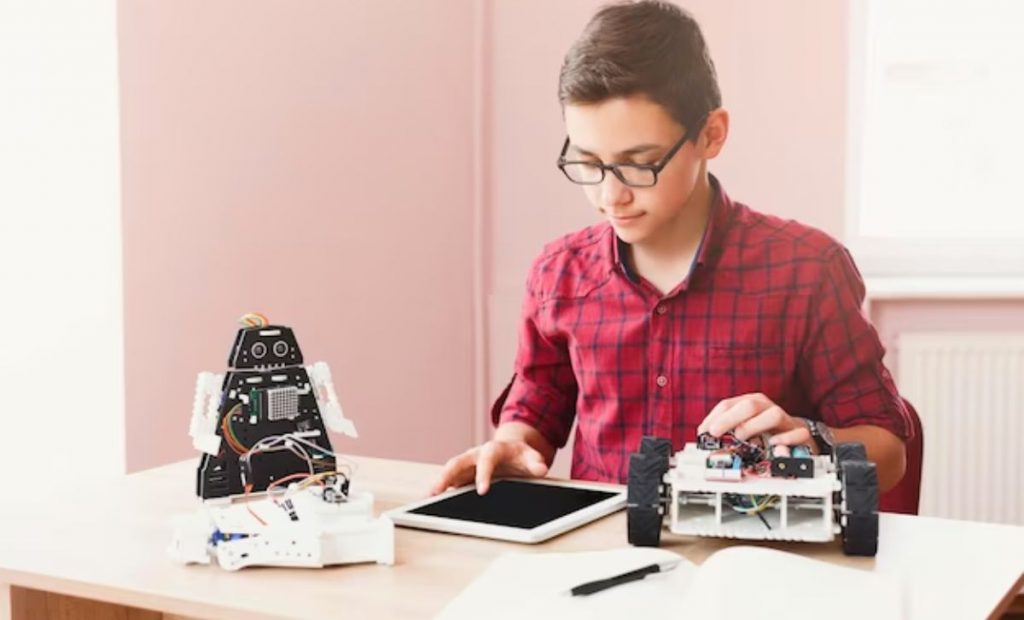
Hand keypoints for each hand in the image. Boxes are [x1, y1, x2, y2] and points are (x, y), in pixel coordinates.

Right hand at [430, 439, 548, 495]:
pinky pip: (450, 481)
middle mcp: (476, 455)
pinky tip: (432, 501)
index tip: (482, 490)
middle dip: (447, 475)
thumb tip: (541, 468)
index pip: (487, 459)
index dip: (483, 474)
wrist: (513, 451)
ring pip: (450, 471)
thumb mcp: (531, 457)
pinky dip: (441, 489)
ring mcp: (468, 464)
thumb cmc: (521, 456)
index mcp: (494, 449)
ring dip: (439, 482)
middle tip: (438, 490)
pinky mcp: (463, 474)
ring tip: (429, 497)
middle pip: (458, 461)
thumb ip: (535, 462)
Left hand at [697, 392, 812, 449]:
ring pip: (774, 414)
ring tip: (742, 437)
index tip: (704, 431)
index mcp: (751, 404)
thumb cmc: (766, 432)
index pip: (729, 404)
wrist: (798, 435)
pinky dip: (785, 439)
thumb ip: (727, 434)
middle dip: (729, 418)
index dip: (715, 417)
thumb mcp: (744, 429)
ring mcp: (785, 419)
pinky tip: (774, 444)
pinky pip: (797, 433)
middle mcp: (767, 408)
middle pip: (750, 405)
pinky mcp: (801, 433)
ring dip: (754, 426)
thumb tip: (708, 444)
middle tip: (716, 432)